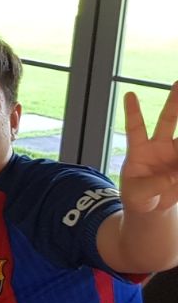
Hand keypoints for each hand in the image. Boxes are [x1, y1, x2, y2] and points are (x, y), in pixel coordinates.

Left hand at [119, 82, 177, 215]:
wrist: (151, 208)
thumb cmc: (137, 196)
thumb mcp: (137, 193)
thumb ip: (153, 185)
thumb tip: (174, 176)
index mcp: (139, 150)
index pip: (135, 128)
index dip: (133, 112)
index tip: (129, 94)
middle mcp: (159, 147)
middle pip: (168, 120)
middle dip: (174, 102)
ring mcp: (175, 154)